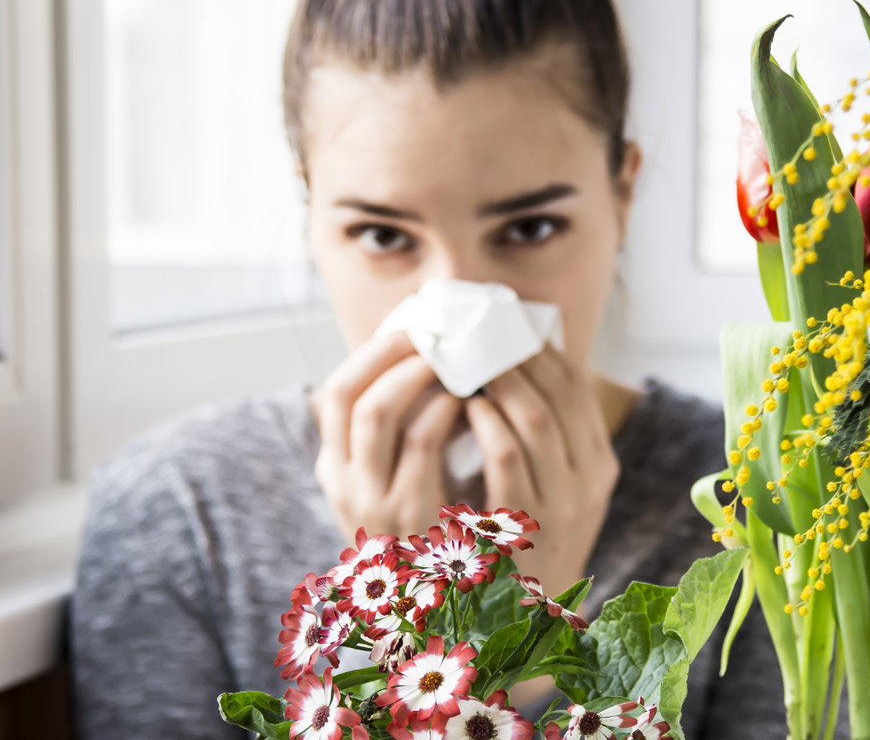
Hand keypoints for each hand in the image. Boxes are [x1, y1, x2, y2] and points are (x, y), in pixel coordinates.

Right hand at [310, 330, 463, 544]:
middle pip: (352, 395)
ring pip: (379, 413)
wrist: (447, 612)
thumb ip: (400, 438)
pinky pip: (422, 446)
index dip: (370, 354)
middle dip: (395, 354)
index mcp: (337, 473)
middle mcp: (345, 487)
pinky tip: (469, 401)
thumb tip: (427, 364)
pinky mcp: (412, 517)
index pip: (332, 395)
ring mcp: (374, 504)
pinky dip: (444, 412)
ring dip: (419, 375)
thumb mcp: (397, 486)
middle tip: (436, 334)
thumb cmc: (435, 532)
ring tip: (454, 359)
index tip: (409, 327)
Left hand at [465, 344, 619, 604]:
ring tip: (467, 361)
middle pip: (560, 395)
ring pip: (537, 420)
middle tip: (477, 332)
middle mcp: (588, 483)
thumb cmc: (521, 544)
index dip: (541, 350)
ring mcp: (560, 507)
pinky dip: (488, 425)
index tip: (505, 325)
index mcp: (598, 465)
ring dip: (499, 383)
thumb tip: (506, 363)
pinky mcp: (523, 528)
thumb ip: (538, 436)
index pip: (577, 388)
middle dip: (515, 357)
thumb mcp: (549, 489)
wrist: (517, 629)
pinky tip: (465, 406)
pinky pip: (507, 460)